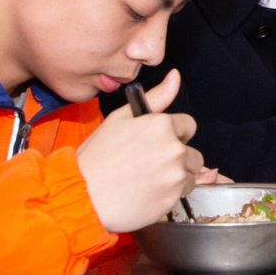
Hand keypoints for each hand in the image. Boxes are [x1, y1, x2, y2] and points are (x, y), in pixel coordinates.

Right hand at [75, 70, 204, 232]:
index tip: (159, 143)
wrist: (83, 195)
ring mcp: (175, 175)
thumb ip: (155, 97)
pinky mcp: (173, 197)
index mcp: (161, 125)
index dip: (174, 134)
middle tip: (149, 164)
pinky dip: (171, 193)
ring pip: (190, 173)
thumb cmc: (96, 158)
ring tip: (148, 179)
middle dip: (176, 156)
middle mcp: (173, 148)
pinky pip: (184, 192)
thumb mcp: (120, 118)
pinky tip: (149, 191)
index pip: (188, 125)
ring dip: (177, 176)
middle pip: (192, 152)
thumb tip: (175, 77)